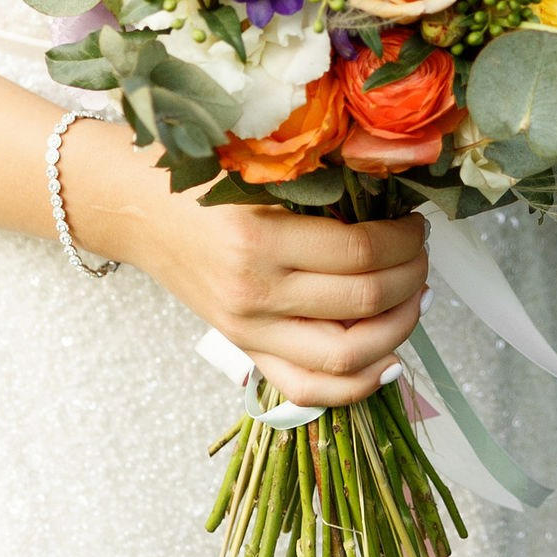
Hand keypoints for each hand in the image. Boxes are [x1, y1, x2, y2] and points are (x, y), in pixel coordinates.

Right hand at [82, 129, 427, 407]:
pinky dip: (357, 382)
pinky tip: (388, 356)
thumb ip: (317, 184)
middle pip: (363, 302)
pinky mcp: (246, 350)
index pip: (360, 253)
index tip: (416, 223)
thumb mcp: (256, 168)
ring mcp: (249, 331)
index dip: (404, 241)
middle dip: (412, 277)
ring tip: (415, 297)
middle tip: (422, 254)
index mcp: (258, 238)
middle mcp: (255, 294)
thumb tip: (394, 201)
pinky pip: (309, 388)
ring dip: (398, 328)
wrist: (134, 209)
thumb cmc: (194, 176)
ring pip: (347, 355)